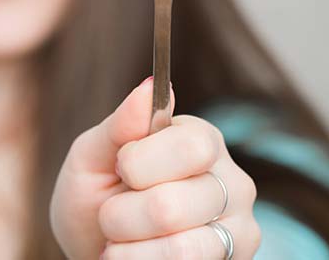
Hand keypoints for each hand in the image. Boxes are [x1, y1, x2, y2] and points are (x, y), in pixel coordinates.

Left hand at [50, 76, 260, 258]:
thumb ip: (120, 125)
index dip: (139, 163)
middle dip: (121, 215)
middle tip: (111, 213)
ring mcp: (238, 229)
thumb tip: (152, 85)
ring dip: (128, 248)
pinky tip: (134, 256)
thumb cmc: (93, 195)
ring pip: (180, 247)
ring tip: (119, 240)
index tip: (120, 168)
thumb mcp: (91, 156)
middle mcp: (231, 181)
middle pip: (172, 205)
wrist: (94, 247)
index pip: (190, 147)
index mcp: (199, 139)